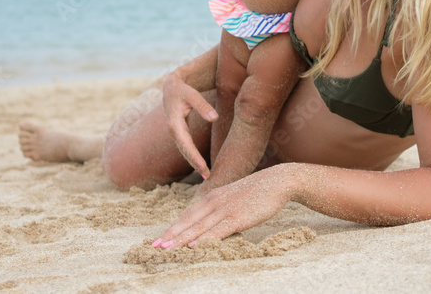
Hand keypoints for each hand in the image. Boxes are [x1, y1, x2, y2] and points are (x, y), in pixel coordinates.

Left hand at [152, 166, 292, 248]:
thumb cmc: (256, 191)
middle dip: (170, 235)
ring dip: (181, 239)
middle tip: (153, 247)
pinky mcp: (239, 217)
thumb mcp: (232, 198)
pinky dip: (205, 238)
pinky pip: (219, 230)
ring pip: (199, 227)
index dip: (172, 228)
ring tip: (167, 249)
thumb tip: (209, 224)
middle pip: (188, 221)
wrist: (277, 181)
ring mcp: (226, 209)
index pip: (187, 215)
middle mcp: (215, 202)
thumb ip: (220, 208)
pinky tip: (195, 246)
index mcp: (212, 197)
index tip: (159, 239)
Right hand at [162, 73, 216, 179]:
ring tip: (207, 175)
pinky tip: (202, 165)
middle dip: (195, 164)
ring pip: (185, 151)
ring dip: (194, 163)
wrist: (171, 86)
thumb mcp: (191, 94)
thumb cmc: (182, 90)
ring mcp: (176, 133)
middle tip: (208, 177)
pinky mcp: (181, 133)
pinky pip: (187, 147)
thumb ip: (202, 105)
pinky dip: (193, 157)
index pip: (185, 144)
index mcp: (174, 123)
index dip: (194, 157)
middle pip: (184, 151)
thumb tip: (215, 118)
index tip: (203, 168)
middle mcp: (174, 131)